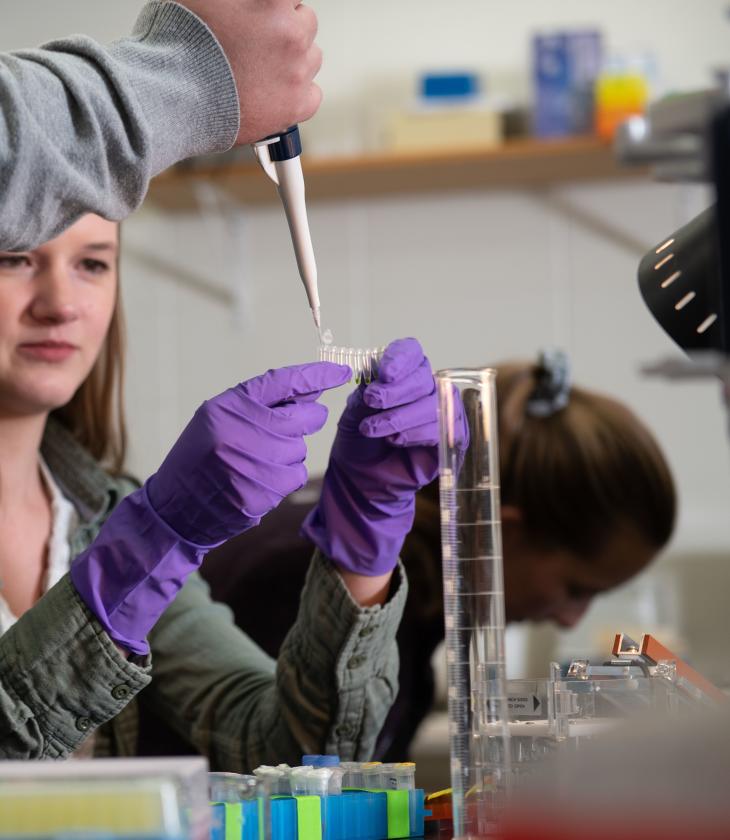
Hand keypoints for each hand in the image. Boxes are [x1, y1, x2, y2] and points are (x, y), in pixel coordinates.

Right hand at [71, 362, 348, 653]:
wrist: (174, 509)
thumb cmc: (198, 457)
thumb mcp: (217, 418)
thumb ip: (259, 403)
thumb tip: (311, 391)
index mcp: (229, 406)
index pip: (283, 381)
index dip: (317, 374)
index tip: (342, 371)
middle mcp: (242, 431)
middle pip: (305, 417)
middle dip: (310, 418)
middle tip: (295, 424)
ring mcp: (254, 464)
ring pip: (301, 449)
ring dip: (289, 453)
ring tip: (257, 460)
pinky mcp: (263, 492)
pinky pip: (295, 476)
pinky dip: (284, 477)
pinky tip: (258, 479)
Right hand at [176, 0, 321, 143]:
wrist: (174, 97)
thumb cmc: (180, 45)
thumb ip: (236, 1)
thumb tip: (246, 5)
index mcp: (272, 0)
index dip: (275, 6)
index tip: (266, 14)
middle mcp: (291, 33)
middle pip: (305, 22)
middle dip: (286, 30)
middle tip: (258, 44)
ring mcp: (296, 71)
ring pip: (311, 58)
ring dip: (293, 61)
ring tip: (261, 71)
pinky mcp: (296, 106)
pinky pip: (312, 95)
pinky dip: (296, 95)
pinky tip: (272, 93)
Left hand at [302, 338, 441, 575]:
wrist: (361, 479)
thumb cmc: (359, 441)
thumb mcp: (355, 413)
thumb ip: (367, 392)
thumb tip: (376, 374)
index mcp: (403, 374)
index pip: (411, 353)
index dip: (400, 358)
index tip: (384, 372)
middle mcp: (427, 388)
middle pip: (423, 377)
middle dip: (396, 391)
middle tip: (371, 402)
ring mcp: (443, 412)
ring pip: (432, 404)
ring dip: (400, 416)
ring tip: (374, 430)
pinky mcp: (452, 438)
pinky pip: (442, 428)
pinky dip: (416, 434)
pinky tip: (396, 441)